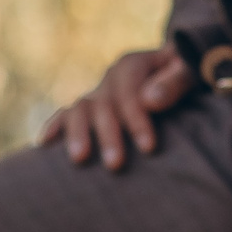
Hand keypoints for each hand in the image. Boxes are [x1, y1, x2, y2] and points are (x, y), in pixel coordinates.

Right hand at [40, 48, 192, 170]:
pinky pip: (66, 114)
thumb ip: (174, 83)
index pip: (130, 94)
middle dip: (108, 135)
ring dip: (78, 134)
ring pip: (80, 109)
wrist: (172, 72)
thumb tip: (149, 101)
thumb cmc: (184, 76)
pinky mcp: (89, 107)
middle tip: (115, 165)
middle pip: (103, 104)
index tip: (148, 148)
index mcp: (132, 65)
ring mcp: (97, 93)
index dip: (137, 120)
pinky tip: (44, 145)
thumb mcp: (187, 72)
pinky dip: (54, 127)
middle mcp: (110, 78)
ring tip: (79, 159)